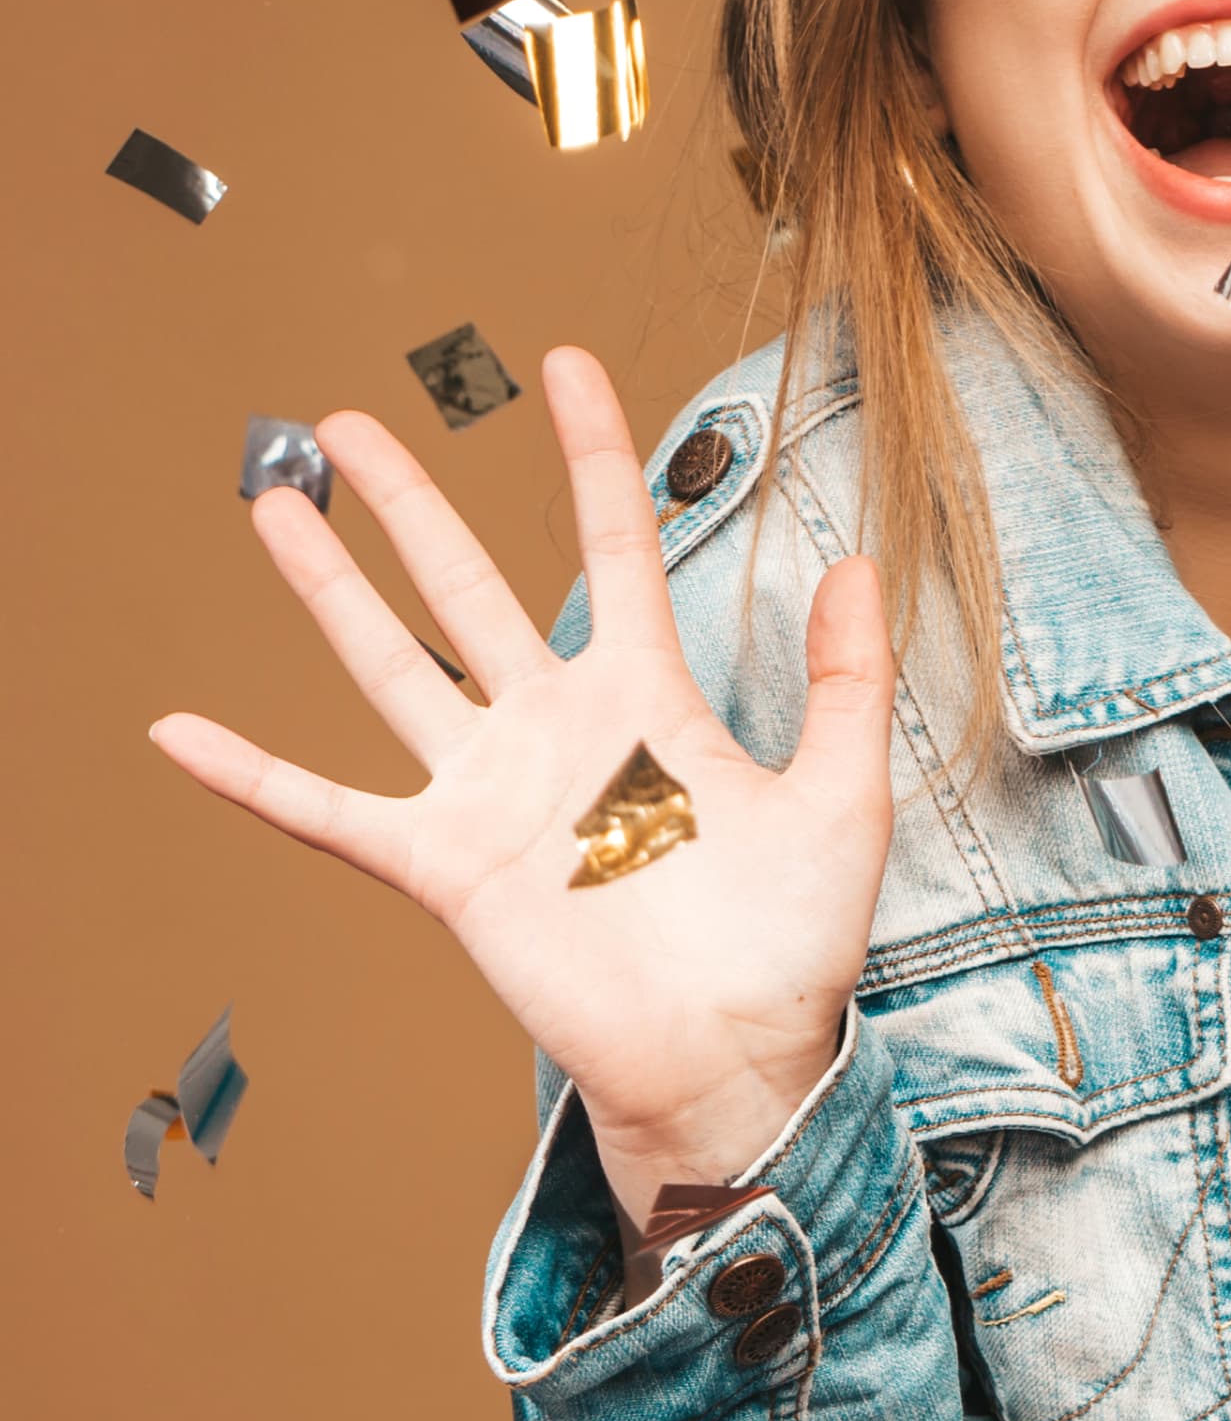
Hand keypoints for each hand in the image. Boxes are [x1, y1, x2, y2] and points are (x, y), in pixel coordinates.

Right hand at [150, 350, 894, 1234]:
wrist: (741, 1055)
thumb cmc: (794, 939)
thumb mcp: (843, 795)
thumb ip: (846, 680)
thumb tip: (860, 562)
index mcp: (649, 701)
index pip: (613, 546)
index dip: (591, 455)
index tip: (565, 366)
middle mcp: (557, 730)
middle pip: (469, 587)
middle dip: (413, 504)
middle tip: (350, 422)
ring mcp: (493, 794)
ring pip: (393, 667)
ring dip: (330, 591)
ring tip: (276, 506)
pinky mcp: (447, 866)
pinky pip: (331, 812)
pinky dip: (254, 776)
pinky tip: (179, 734)